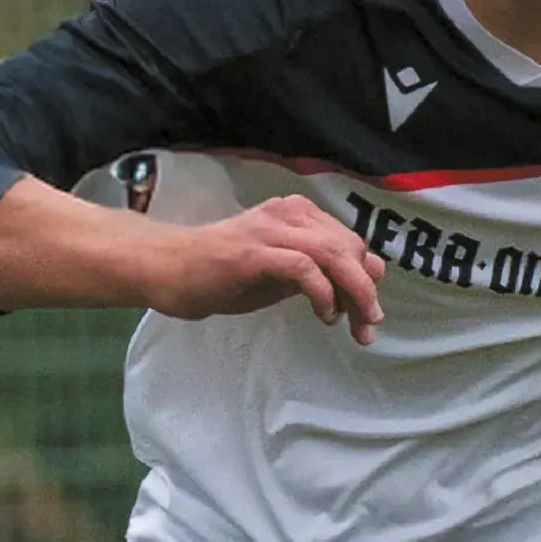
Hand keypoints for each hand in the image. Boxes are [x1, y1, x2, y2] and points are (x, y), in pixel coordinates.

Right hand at [141, 197, 385, 345]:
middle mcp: (288, 214)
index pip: (348, 242)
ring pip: (332, 253)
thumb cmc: (222, 274)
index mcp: (297, 214)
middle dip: (365, 290)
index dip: (366, 278)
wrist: (169, 270)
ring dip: (353, 292)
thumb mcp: (283, 275)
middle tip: (368, 327)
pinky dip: (322, 292)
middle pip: (347, 247)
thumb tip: (371, 274)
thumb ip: (322, 272)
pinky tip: (324, 315)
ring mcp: (270, 231)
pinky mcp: (254, 253)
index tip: (367, 315)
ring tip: (354, 324)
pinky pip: (303, 267)